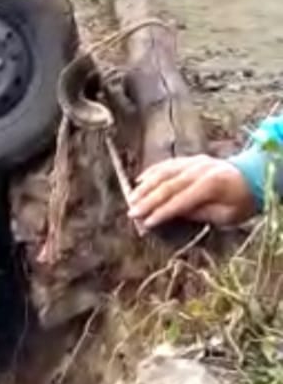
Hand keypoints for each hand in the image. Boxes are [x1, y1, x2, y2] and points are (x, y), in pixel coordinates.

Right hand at [128, 155, 257, 228]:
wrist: (253, 177)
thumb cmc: (241, 201)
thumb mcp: (226, 215)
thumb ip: (199, 213)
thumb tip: (173, 214)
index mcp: (211, 184)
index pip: (180, 200)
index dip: (162, 212)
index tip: (146, 223)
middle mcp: (200, 169)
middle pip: (168, 185)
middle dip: (148, 200)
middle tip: (132, 213)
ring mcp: (195, 161)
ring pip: (164, 172)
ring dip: (145, 186)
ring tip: (131, 199)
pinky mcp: (191, 159)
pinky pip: (168, 164)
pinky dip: (152, 172)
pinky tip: (139, 181)